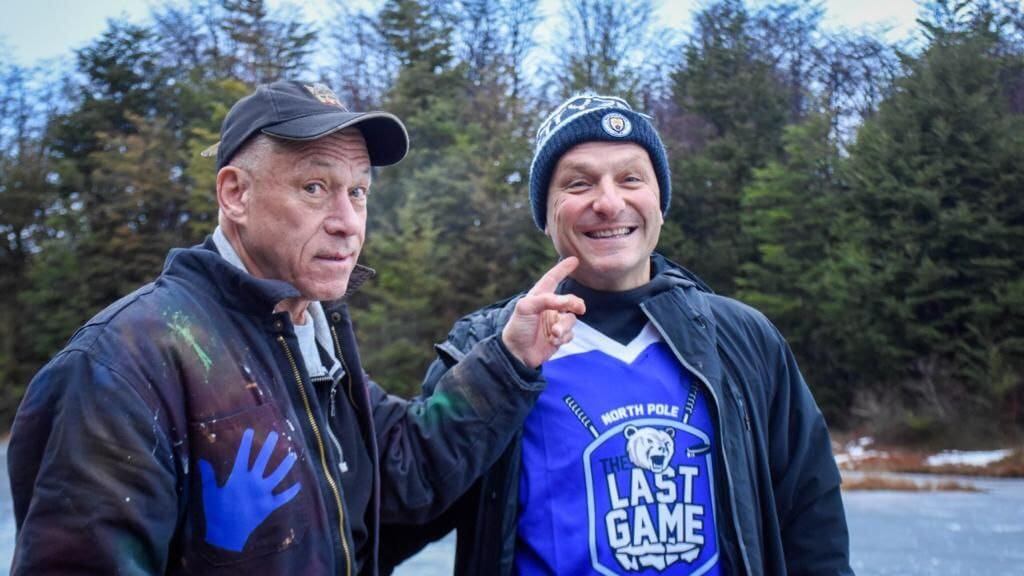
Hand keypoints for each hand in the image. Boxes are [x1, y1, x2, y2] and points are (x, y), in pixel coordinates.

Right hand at [199, 428, 301, 551]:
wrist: (225, 534)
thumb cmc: (216, 512)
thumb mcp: (209, 493)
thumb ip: (207, 476)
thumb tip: (202, 460)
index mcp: (238, 478)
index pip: (243, 455)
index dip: (246, 442)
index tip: (251, 430)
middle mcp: (253, 482)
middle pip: (263, 460)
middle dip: (269, 446)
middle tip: (275, 435)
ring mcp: (263, 494)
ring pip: (278, 476)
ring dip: (286, 465)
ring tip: (293, 454)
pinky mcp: (269, 506)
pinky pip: (283, 498)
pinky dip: (292, 492)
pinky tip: (299, 485)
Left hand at [501, 257, 585, 368]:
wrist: (517, 354)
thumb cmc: (517, 327)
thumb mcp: (526, 308)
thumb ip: (546, 300)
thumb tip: (567, 301)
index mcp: (539, 297)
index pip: (552, 279)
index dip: (562, 269)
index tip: (574, 260)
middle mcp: (549, 308)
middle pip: (570, 301)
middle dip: (574, 303)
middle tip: (579, 308)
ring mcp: (554, 322)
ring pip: (571, 319)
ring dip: (564, 326)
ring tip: (554, 333)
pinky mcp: (558, 336)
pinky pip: (570, 334)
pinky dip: (564, 337)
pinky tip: (552, 341)